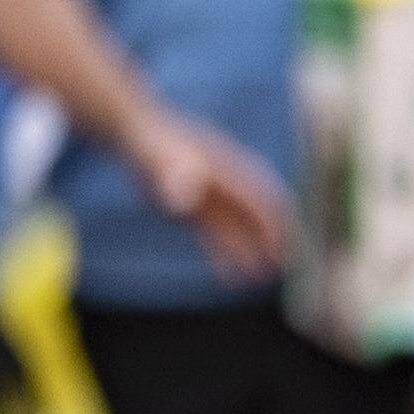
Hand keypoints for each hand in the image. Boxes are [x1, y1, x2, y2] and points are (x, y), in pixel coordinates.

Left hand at [124, 108, 293, 283]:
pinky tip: (229, 278)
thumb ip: (176, 174)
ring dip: (247, 254)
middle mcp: (227, 186)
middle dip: (270, 243)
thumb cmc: (150, 140)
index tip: (282, 247)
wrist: (132, 130)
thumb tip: (185, 203)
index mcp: (229, 170)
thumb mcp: (162, 153)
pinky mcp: (194, 210)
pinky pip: (214, 236)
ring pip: (236, 231)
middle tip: (280, 271)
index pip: (262, 198)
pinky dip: (223, 256)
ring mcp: (211, 198)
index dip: (274, 223)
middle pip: (257, 218)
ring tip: (256, 282)